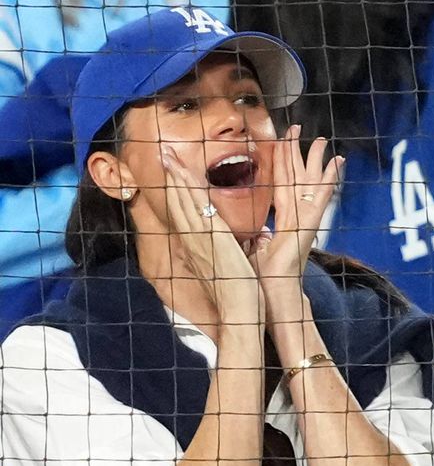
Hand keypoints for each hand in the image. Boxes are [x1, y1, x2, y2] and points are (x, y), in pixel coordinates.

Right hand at [161, 145, 262, 326]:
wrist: (239, 312)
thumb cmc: (238, 294)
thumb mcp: (227, 268)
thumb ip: (224, 254)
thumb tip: (230, 245)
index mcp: (199, 247)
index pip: (184, 213)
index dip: (177, 192)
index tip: (173, 173)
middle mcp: (194, 240)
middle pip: (177, 202)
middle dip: (170, 177)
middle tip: (162, 153)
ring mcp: (200, 237)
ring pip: (182, 200)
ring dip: (174, 176)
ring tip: (166, 154)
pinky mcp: (210, 237)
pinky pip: (195, 206)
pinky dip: (186, 188)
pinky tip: (181, 173)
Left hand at [247, 125, 342, 321]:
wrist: (274, 290)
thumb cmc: (262, 276)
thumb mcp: (253, 248)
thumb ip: (256, 235)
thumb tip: (254, 230)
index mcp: (282, 219)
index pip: (280, 183)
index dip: (280, 161)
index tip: (281, 141)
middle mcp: (296, 216)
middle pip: (296, 176)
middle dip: (296, 151)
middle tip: (297, 128)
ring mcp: (306, 218)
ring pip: (309, 181)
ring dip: (315, 159)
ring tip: (321, 139)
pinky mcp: (312, 223)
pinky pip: (321, 196)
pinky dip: (330, 179)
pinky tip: (337, 163)